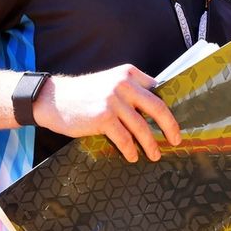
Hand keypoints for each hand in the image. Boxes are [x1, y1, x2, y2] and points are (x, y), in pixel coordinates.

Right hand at [33, 65, 181, 162]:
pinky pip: (124, 138)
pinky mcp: (103, 117)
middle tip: (176, 140)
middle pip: (157, 108)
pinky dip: (130, 150)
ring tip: (155, 154)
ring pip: (142, 127)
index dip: (169, 107)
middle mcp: (124, 84)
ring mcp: (114, 100)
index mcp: (129, 73)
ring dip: (150, 144)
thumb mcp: (109, 82)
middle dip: (170, 127)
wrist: (53, 99)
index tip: (177, 121)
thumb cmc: (84, 94)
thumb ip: (130, 90)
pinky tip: (132, 156)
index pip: (158, 90)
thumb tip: (154, 111)